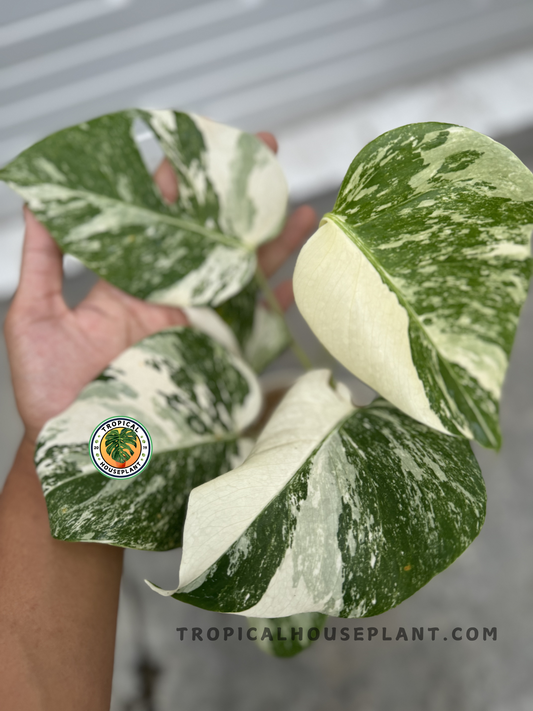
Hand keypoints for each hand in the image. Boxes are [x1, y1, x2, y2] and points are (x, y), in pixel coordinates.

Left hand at [4, 132, 316, 444]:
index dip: (177, 179)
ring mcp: (194, 330)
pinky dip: (278, 306)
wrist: (78, 452)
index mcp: (126, 283)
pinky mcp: (213, 363)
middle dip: (239, 197)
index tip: (199, 142)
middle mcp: (167, 299)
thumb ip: (43, 261)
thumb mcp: (34, 319)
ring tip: (300, 211)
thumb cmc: (51, 392)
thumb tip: (39, 199)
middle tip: (268, 155)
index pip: (157, 218)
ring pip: (240, 277)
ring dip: (271, 244)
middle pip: (210, 239)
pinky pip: (252, 330)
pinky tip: (302, 280)